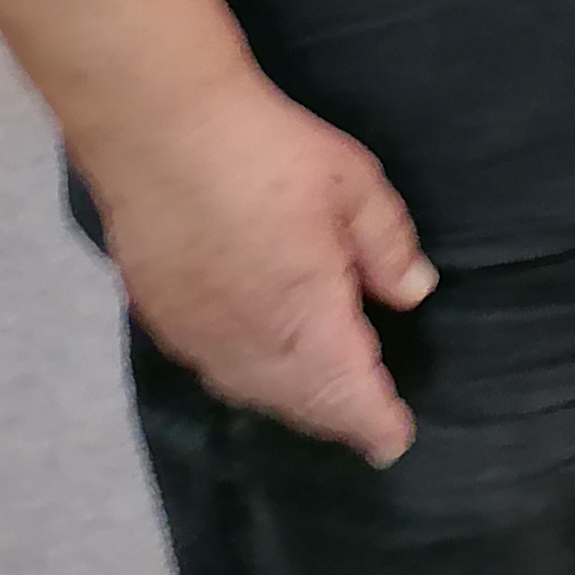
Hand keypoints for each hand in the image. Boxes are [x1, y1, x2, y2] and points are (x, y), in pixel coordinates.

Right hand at [80, 74, 435, 465]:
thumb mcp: (354, 186)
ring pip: (253, 393)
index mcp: (305, 317)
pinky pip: (213, 369)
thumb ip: (388, 246)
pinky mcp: (160, 318)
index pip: (347, 394)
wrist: (162, 132)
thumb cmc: (268, 152)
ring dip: (293, 405)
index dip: (375, 423)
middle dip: (338, 418)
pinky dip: (247, 381)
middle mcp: (248, 343)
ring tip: (323, 403)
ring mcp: (197, 336)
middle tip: (368, 424)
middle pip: (301, 403)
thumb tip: (414, 292)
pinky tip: (260, 364)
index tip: (395, 442)